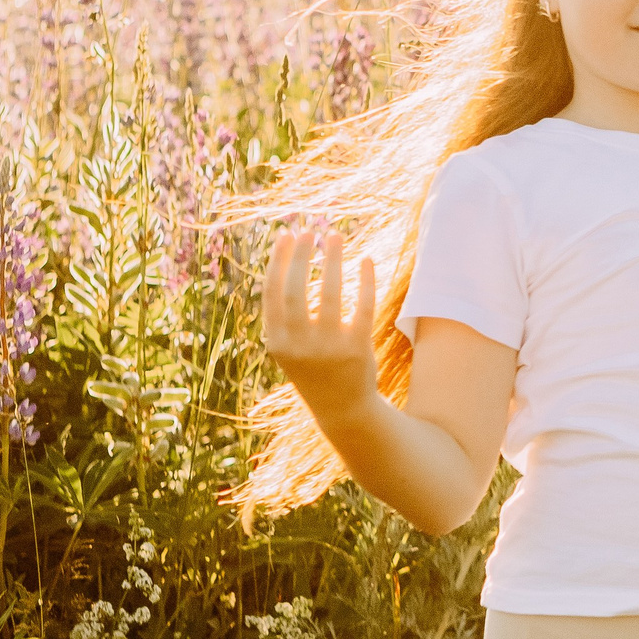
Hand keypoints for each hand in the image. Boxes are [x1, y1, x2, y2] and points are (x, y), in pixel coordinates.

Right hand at [260, 227, 379, 418]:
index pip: (272, 293)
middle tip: (309, 230)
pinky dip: (364, 281)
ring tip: (335, 237)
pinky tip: (366, 261)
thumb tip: (284, 263)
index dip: (278, 261)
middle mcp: (299, 345)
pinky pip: (362, 306)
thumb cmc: (313, 369)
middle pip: (295, 290)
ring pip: (330, 293)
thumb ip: (283, 315)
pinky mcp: (358, 348)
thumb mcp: (288, 347)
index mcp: (277, 342)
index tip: (286, 235)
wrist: (342, 408)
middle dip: (300, 256)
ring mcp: (328, 347)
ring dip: (332, 260)